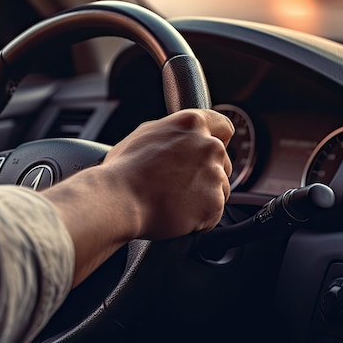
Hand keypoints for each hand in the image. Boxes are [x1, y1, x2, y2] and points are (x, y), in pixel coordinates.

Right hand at [42, 108, 233, 285]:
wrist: (118, 200)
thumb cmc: (123, 170)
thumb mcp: (145, 135)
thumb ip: (172, 132)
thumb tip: (180, 138)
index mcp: (192, 124)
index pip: (224, 127)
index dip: (217, 140)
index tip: (208, 152)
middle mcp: (209, 146)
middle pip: (223, 162)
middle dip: (206, 173)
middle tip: (180, 185)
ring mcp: (214, 175)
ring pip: (219, 189)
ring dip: (202, 197)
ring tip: (173, 201)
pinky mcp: (214, 203)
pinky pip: (213, 214)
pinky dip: (198, 218)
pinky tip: (175, 214)